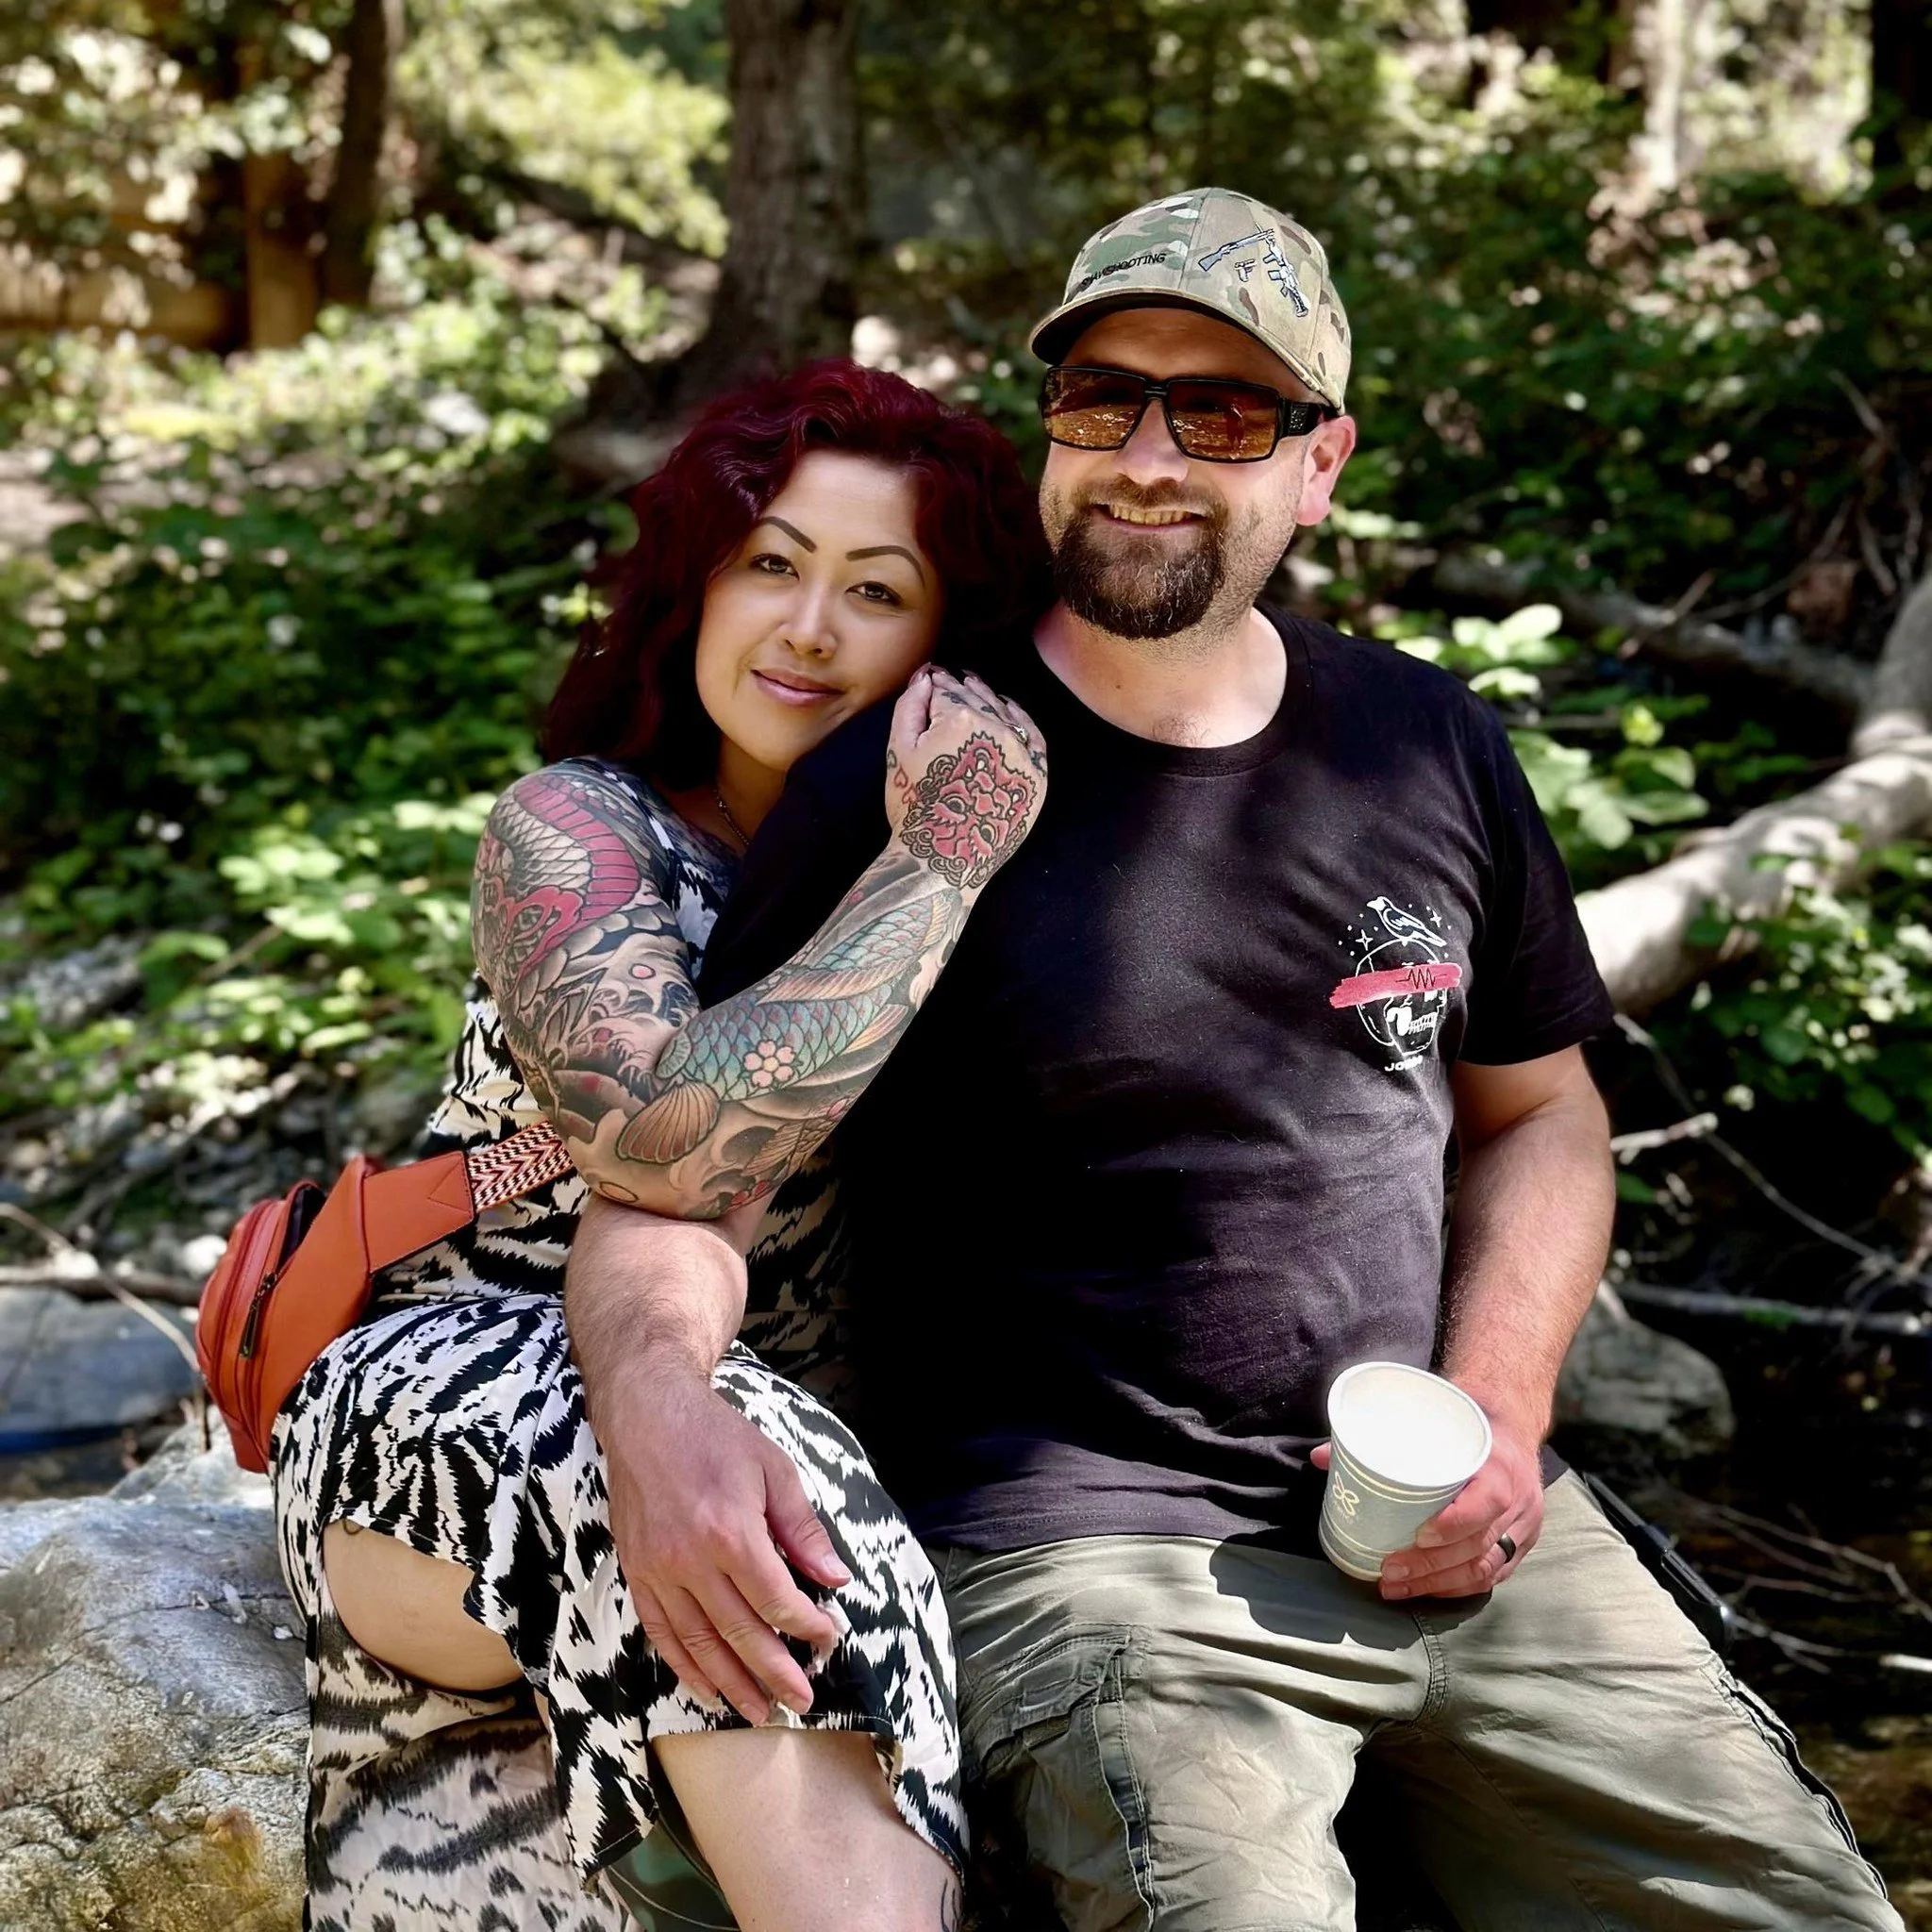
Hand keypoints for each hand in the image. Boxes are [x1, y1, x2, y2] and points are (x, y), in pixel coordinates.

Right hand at [600, 1360, 851, 1723]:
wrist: (648, 1416)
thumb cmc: (717, 1438)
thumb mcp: (774, 1469)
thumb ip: (803, 1529)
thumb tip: (836, 1578)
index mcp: (731, 1531)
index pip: (776, 1598)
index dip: (806, 1626)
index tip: (827, 1640)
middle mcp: (691, 1559)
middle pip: (739, 1632)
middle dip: (775, 1672)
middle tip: (801, 1702)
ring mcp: (659, 1570)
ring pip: (699, 1643)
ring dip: (731, 1684)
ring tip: (759, 1713)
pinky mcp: (636, 1572)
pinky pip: (661, 1633)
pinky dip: (684, 1667)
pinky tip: (706, 1690)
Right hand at [884, 665, 1046, 889]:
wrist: (945, 859)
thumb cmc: (915, 807)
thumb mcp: (898, 752)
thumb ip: (910, 707)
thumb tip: (926, 677)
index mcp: (962, 720)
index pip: (948, 689)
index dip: (937, 682)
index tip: (933, 677)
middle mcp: (999, 730)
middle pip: (978, 697)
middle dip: (962, 687)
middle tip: (953, 680)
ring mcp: (1023, 754)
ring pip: (1005, 713)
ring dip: (989, 700)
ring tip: (976, 690)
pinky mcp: (1038, 777)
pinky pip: (1033, 737)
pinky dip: (1020, 721)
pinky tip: (1008, 712)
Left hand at [1310, 1413, 1543, 1599]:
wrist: (1510, 1423)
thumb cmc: (1464, 1422)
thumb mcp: (1433, 1419)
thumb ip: (1380, 1437)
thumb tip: (1322, 1458)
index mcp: (1501, 1464)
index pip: (1487, 1501)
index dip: (1455, 1523)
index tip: (1419, 1534)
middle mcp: (1519, 1500)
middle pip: (1478, 1544)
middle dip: (1431, 1564)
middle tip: (1389, 1571)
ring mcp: (1522, 1526)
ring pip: (1485, 1568)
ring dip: (1438, 1583)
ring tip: (1397, 1587)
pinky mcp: (1520, 1544)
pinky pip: (1493, 1576)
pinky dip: (1457, 1587)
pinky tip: (1427, 1590)